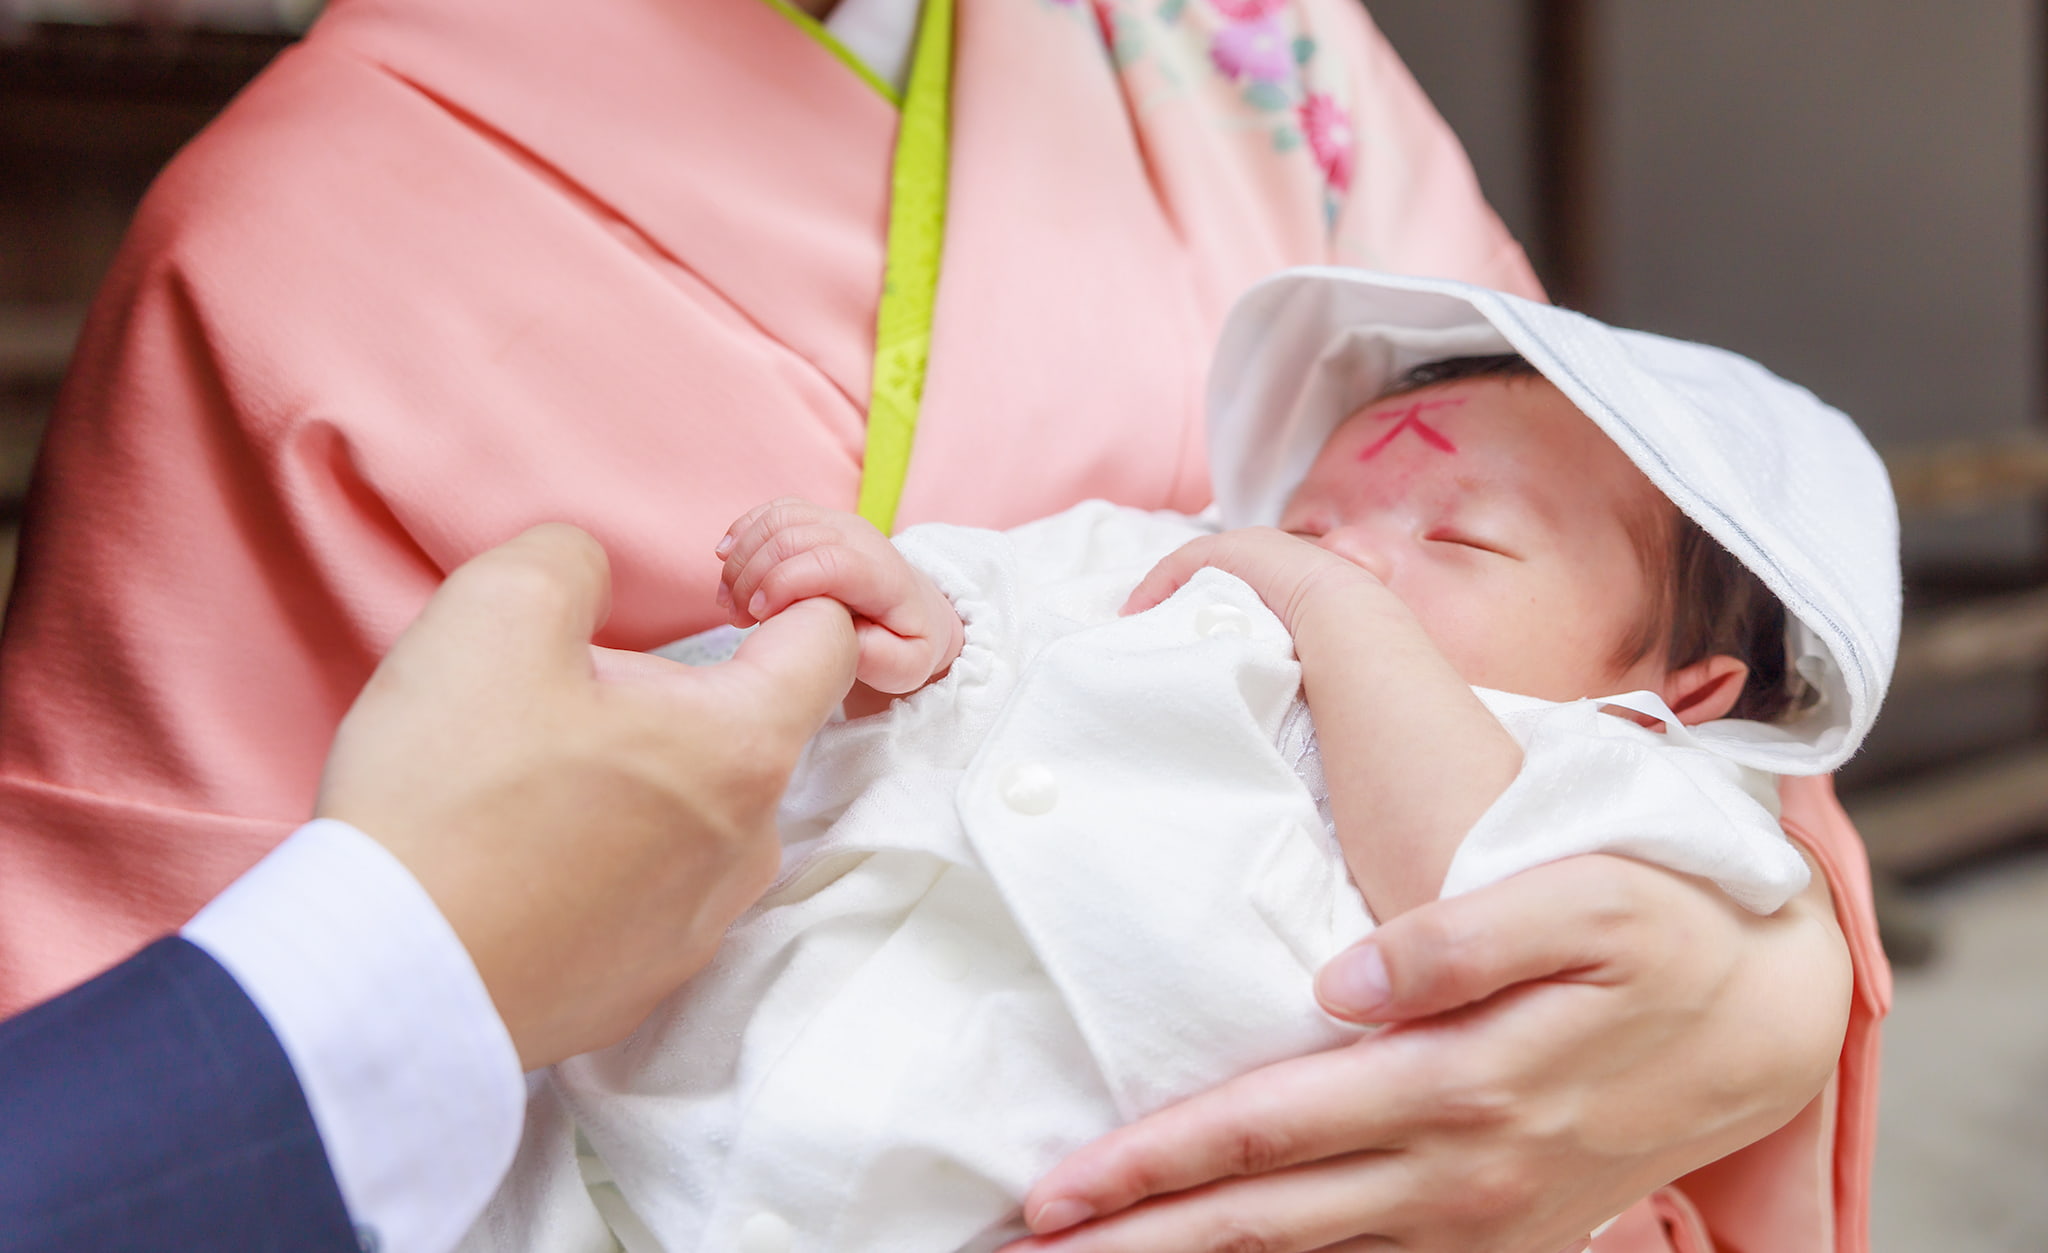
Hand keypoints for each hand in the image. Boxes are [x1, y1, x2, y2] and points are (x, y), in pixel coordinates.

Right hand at [316, 524, 856, 1068]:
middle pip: (745, 728)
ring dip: (636, 780)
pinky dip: (603, 861)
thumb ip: (574, 558)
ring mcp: (701, 926)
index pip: (828, 638)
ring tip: (528, 784)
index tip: (714, 594)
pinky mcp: (645, 984)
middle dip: (671, 694)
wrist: (377, 977)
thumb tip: (593, 572)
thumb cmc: (448, 791)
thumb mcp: (494, 609)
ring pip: (697, 812)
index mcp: (744, 748)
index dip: (782, 593)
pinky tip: (521, 858)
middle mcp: (750, 846)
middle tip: (560, 698)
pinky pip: (649, 891)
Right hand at [717, 497, 963, 693]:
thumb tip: (841, 638)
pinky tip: (725, 560)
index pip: (830, 562)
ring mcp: (837, 522)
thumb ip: (880, 657)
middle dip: (752, 576)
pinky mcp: (817, 518)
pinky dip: (744, 530)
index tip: (757, 615)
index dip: (785, 581)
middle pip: (794, 537)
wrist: (917, 610)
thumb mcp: (906, 666)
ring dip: (742, 557)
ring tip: (728, 600)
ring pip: (778, 519)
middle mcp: (860, 539)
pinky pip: (774, 510)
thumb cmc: (907, 643)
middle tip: (736, 618)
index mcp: (883, 576)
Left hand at [1008, 853, 1848, 1252]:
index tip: (1056, 1187)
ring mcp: (1478, 1220)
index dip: (1153, 1162)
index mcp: (1456, 1087)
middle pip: (1262, 1221)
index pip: (1265, 1130)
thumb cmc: (1658, 940)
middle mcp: (1456, 1175)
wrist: (1762, 1025)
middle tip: (1030, 1250)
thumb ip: (1456, 939)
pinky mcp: (1501, 1236)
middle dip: (1139, 1243)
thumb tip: (1339, 979)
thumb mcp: (1580, 905)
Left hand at [1122, 528, 1387, 632]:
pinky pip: (1180, 564)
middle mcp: (1271, 553)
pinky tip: (1136, 610)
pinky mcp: (1228, 547)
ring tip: (1143, 622)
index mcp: (1296, 575)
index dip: (1213, 605)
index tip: (1190, 633)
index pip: (1245, 583)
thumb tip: (1287, 693)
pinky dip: (1156, 585)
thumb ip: (1301, 652)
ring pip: (1196, 567)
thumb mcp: (1322, 645)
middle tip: (1157, 628)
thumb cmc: (1344, 641)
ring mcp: (1250, 546)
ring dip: (1166, 593)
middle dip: (1184, 598)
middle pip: (1215, 572)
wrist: (1345, 617)